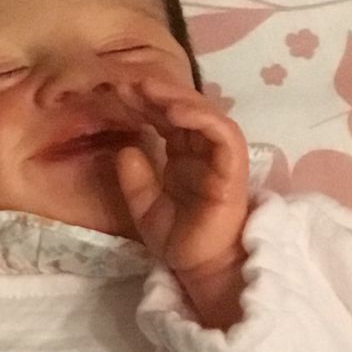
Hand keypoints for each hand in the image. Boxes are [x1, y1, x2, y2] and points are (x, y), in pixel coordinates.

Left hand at [116, 79, 249, 326]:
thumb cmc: (180, 239)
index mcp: (184, 155)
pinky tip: (175, 111)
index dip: (145, 104)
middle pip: (184, 110)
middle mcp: (203, 151)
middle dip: (157, 93)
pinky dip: (201, 118)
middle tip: (129, 82)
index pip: (166, 119)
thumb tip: (126, 148)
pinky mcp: (232, 168)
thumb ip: (134, 179)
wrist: (200, 268)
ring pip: (204, 114)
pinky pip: (222, 134)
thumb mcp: (144, 207)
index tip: (119, 93)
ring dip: (177, 98)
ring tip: (148, 89)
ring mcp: (220, 157)